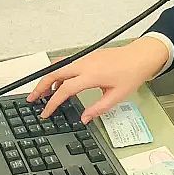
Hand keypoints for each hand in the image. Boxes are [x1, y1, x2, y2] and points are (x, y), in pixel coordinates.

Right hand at [26, 37, 170, 122]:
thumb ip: (97, 109)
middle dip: (40, 87)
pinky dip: (59, 72)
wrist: (141, 56)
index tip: (45, 112)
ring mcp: (85, 58)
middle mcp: (84, 64)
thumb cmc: (131, 75)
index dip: (52, 103)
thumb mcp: (116, 97)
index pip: (64, 90)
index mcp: (90, 76)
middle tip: (32, 99)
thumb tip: (83, 118)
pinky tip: (59, 82)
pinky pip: (68, 63)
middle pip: (54, 74)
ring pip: (59, 66)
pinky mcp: (87, 56)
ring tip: (42, 92)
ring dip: (48, 78)